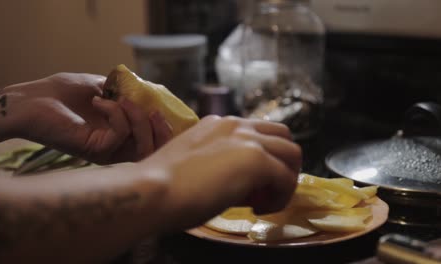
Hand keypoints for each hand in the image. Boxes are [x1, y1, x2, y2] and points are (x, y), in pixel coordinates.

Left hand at [6, 73, 172, 163]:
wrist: (31, 100)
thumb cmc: (61, 94)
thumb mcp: (101, 88)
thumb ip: (124, 92)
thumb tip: (149, 91)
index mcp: (119, 136)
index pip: (152, 142)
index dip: (164, 130)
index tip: (161, 108)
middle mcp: (115, 148)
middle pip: (152, 151)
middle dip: (160, 130)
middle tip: (154, 110)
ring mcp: (106, 151)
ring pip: (141, 146)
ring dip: (139, 119)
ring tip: (123, 100)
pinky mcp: (95, 150)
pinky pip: (120, 134)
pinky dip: (117, 113)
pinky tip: (98, 101)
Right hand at [138, 116, 301, 230]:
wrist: (152, 190)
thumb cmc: (164, 185)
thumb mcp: (197, 164)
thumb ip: (221, 164)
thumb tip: (243, 185)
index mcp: (219, 124)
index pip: (258, 133)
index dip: (262, 158)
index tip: (249, 184)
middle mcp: (236, 125)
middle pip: (283, 137)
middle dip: (282, 164)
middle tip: (266, 189)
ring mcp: (248, 140)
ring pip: (292, 153)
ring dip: (286, 179)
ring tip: (265, 201)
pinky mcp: (256, 160)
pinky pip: (287, 178)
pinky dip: (280, 197)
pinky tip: (258, 210)